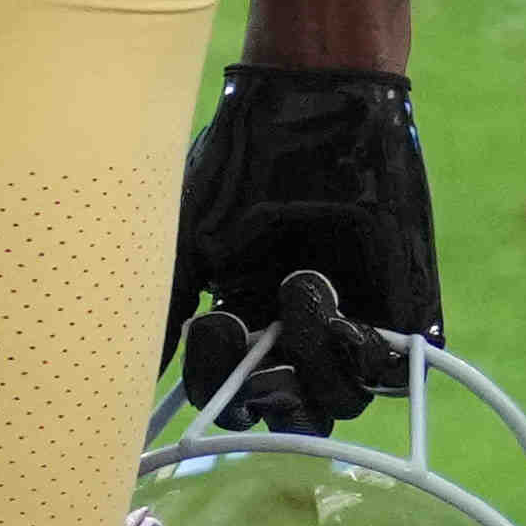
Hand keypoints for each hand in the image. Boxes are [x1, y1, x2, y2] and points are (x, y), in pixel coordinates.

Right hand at [169, 60, 434, 428]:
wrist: (316, 108)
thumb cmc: (240, 164)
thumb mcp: (186, 239)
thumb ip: (159, 313)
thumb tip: (121, 373)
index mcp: (240, 315)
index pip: (226, 391)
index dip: (215, 382)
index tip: (212, 321)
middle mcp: (295, 330)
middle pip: (289, 417)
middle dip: (270, 400)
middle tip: (261, 352)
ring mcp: (353, 321)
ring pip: (339, 402)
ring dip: (314, 361)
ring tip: (301, 285)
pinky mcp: (405, 308)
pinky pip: (391, 373)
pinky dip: (360, 353)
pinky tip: (340, 302)